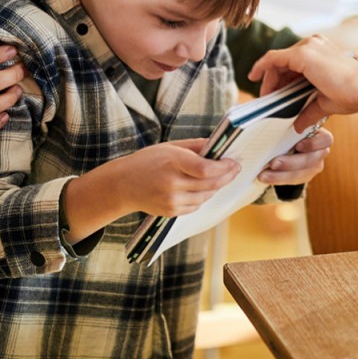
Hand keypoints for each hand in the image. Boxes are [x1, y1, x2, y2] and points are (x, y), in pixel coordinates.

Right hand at [118, 139, 240, 216]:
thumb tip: (218, 147)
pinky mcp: (170, 212)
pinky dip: (203, 196)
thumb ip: (195, 146)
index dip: (224, 168)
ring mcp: (171, 200)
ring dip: (215, 187)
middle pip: (210, 184)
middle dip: (227, 176)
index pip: (206, 169)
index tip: (234, 162)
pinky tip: (201, 188)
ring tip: (218, 177)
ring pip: (206, 196)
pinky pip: (196, 205)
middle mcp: (172, 183)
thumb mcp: (170, 146)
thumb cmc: (147, 161)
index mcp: (173, 162)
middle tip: (235, 169)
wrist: (123, 185)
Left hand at [249, 34, 357, 131]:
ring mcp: (308, 46)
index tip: (274, 94)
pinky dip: (262, 69)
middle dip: (273, 81)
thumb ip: (309, 110)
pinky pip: (273, 59)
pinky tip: (254, 79)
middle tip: (267, 99)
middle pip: (283, 61)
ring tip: (264, 97)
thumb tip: (298, 126)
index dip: (281, 79)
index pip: (294, 63)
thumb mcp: (326, 102)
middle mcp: (314, 44)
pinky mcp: (302, 54)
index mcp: (322, 51)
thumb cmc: (353, 94)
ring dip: (268, 79)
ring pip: (277, 61)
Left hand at [258, 126, 332, 185]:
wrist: (288, 141)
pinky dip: (277, 179)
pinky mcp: (304, 176)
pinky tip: (265, 177)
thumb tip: (276, 120)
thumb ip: (289, 123)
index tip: (297, 146)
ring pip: (301, 174)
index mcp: (319, 134)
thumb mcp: (291, 124)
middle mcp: (319, 151)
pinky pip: (293, 181)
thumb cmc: (290, 128)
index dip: (313, 144)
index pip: (326, 140)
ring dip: (281, 175)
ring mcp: (313, 165)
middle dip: (291, 163)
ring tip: (264, 175)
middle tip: (273, 163)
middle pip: (311, 160)